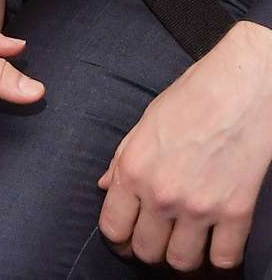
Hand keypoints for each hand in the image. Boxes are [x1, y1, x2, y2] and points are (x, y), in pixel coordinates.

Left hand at [98, 20, 271, 270]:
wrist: (242, 87)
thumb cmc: (193, 95)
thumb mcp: (146, 121)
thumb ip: (123, 158)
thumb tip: (105, 185)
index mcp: (135, 168)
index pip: (113, 228)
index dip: (117, 237)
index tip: (126, 236)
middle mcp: (163, 193)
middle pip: (146, 251)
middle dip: (149, 246)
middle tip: (158, 235)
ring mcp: (200, 207)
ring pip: (181, 263)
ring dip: (182, 255)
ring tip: (186, 239)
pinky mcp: (236, 213)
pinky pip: (223, 260)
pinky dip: (220, 256)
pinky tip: (217, 240)